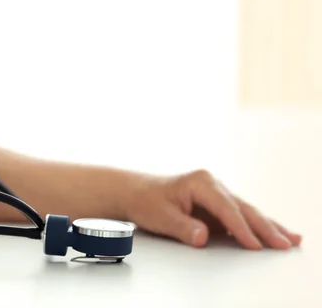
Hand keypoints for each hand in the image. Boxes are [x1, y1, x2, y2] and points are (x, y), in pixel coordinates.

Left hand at [123, 169, 301, 249]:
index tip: (254, 245)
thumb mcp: (160, 216)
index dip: (241, 228)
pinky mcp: (216, 205)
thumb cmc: (146, 200)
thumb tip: (203, 237)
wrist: (135, 193)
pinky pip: (240, 216)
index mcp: (200, 182)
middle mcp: (212, 184)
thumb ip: (183, 227)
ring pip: (247, 211)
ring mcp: (216, 194)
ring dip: (268, 226)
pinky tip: (272, 235)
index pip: (226, 208)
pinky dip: (256, 226)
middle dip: (265, 227)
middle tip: (284, 243)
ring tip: (290, 239)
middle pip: (244, 208)